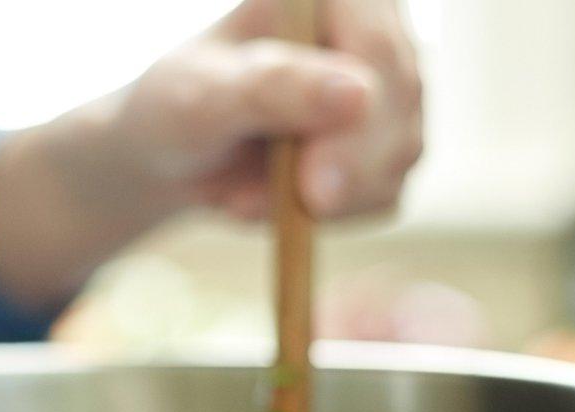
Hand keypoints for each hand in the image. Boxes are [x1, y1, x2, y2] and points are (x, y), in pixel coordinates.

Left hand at [0, 0, 424, 309]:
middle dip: (332, 174)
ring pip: (398, 157)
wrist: (175, 153)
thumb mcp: (201, 97)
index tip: (318, 192)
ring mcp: (390, 91)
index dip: (359, 125)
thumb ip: (270, 89)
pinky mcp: (388, 146)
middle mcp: (374, 32)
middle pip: (399, 107)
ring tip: (239, 199)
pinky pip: (383, 195)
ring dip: (319, 200)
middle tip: (248, 208)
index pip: (376, 51)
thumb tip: (358, 96)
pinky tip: (271, 204)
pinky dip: (325, 217)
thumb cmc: (177, 108)